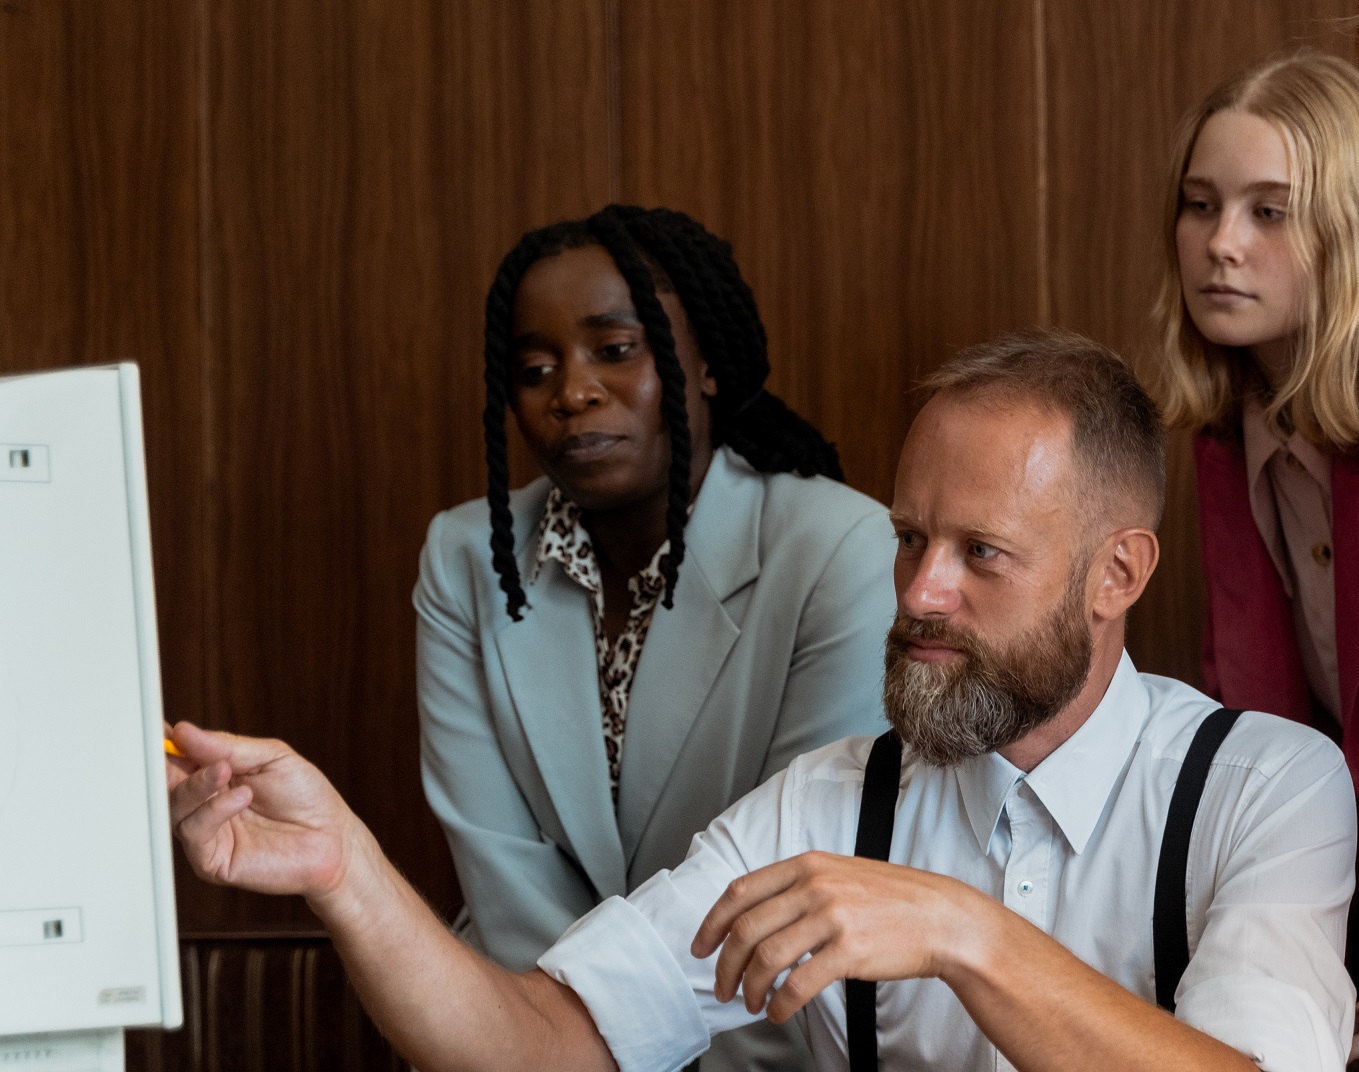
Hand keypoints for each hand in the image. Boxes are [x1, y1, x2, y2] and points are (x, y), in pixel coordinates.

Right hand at [167, 721, 354, 901]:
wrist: (333, 838)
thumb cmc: (306, 796)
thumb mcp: (271, 757)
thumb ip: (227, 747)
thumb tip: (184, 731)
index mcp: (214, 776)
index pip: (177, 757)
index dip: (164, 742)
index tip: (159, 726)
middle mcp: (203, 804)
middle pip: (164, 784)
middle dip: (166, 763)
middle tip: (175, 746)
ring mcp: (206, 833)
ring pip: (174, 808)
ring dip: (195, 785)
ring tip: (223, 770)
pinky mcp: (211, 860)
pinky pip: (195, 833)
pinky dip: (213, 811)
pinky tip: (240, 798)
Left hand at [690, 850, 991, 1023]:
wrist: (942, 918)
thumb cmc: (891, 899)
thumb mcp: (838, 874)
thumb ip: (798, 885)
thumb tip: (755, 914)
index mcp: (806, 865)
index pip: (740, 891)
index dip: (712, 923)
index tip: (701, 947)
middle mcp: (814, 886)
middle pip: (747, 928)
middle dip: (725, 964)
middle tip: (724, 986)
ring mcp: (832, 916)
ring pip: (767, 957)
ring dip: (751, 988)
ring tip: (753, 1003)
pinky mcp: (849, 950)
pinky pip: (798, 984)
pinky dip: (780, 1005)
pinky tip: (779, 1012)